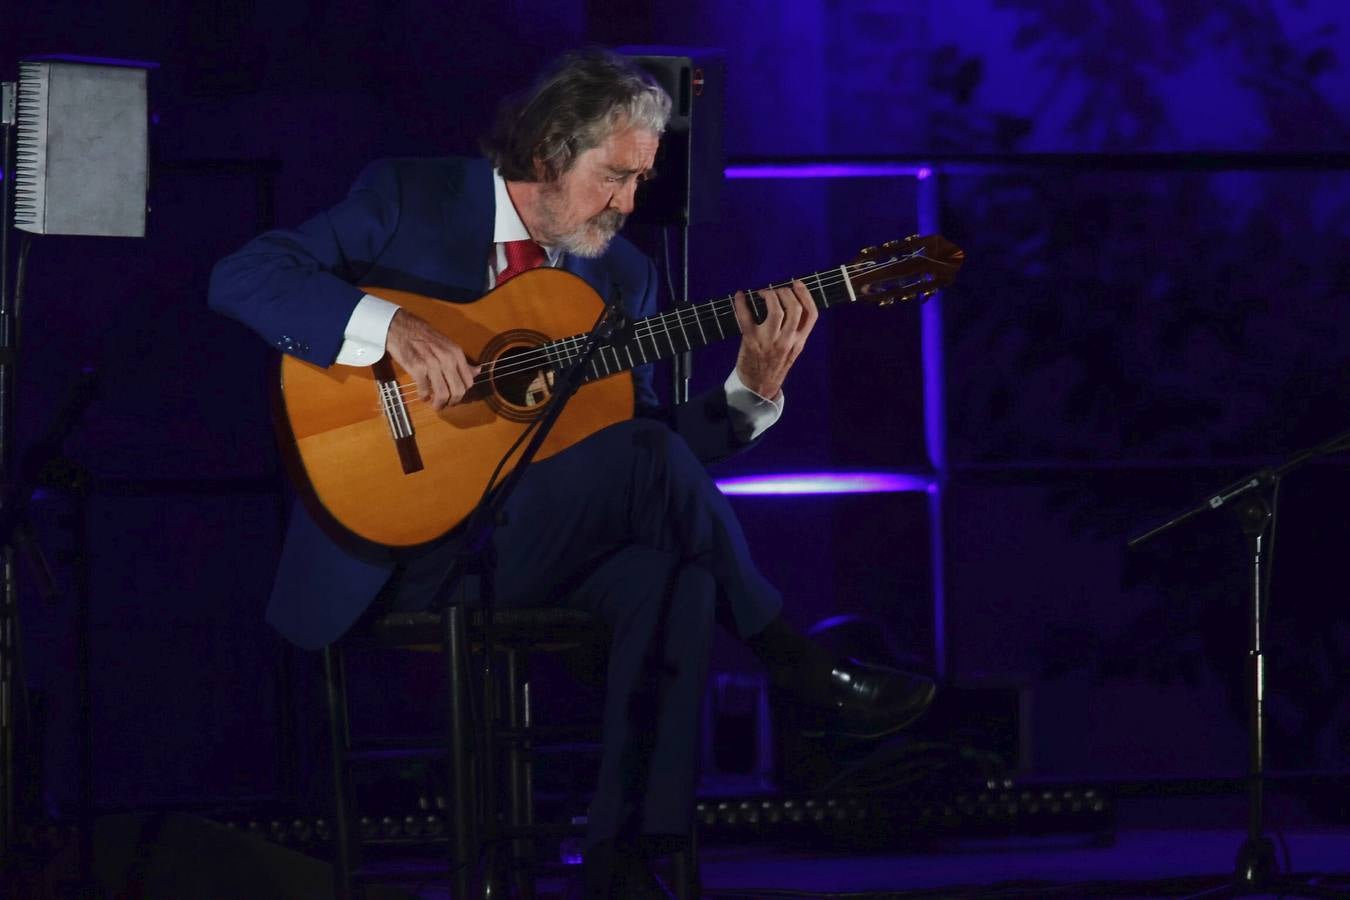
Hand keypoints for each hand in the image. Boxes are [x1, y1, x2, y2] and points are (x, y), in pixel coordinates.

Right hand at [385, 309, 478, 409]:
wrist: (401, 327)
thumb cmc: (424, 337)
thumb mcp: (448, 345)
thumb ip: (462, 361)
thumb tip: (477, 371)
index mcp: (456, 353)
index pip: (468, 382)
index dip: (463, 393)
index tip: (456, 396)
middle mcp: (447, 358)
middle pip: (458, 391)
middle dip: (453, 402)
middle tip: (446, 404)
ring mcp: (432, 364)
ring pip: (443, 394)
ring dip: (439, 404)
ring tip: (435, 404)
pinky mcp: (417, 368)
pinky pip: (425, 391)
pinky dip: (424, 397)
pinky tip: (423, 396)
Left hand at [731, 279, 817, 400]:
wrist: (758, 387)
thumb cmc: (775, 366)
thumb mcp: (793, 350)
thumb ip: (796, 331)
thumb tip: (792, 303)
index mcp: (800, 341)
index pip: (811, 314)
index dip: (806, 294)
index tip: (796, 283)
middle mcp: (788, 340)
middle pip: (794, 308)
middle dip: (785, 292)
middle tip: (776, 290)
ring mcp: (770, 340)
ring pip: (776, 310)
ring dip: (770, 295)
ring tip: (764, 293)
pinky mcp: (751, 341)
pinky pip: (746, 317)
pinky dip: (741, 304)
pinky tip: (739, 296)